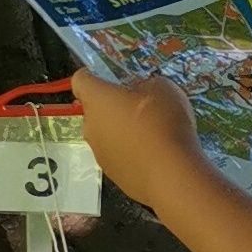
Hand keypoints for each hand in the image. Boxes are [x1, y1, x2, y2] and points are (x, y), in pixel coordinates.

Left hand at [59, 67, 200, 209]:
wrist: (171, 175)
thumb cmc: (163, 122)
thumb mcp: (163, 88)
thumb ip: (145, 85)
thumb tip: (141, 93)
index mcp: (96, 99)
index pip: (80, 79)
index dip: (93, 76)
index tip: (111, 78)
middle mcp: (90, 126)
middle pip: (94, 110)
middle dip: (113, 106)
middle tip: (140, 106)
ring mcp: (99, 154)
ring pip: (105, 135)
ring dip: (121, 131)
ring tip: (151, 134)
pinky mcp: (112, 176)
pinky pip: (118, 156)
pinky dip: (131, 153)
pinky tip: (154, 155)